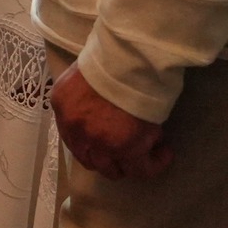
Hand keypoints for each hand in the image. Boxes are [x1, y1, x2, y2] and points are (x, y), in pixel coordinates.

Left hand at [50, 59, 172, 180]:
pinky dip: (154, 164)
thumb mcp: (86, 74)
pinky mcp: (126, 150)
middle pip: (89, 159)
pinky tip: (164, 154)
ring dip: (128, 164)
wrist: (128, 59)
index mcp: (62, 105)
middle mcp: (75, 129)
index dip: (91, 142)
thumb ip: (86, 95)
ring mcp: (99, 143)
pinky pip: (141, 169)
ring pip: (112, 170)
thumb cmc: (110, 58)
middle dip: (107, 158)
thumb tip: (103, 107)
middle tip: (126, 149)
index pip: (72, 136)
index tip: (108, 138)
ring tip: (147, 153)